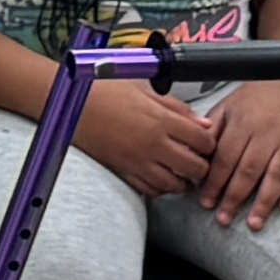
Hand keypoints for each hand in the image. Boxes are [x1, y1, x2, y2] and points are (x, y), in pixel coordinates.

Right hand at [71, 78, 220, 201]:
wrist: (68, 105)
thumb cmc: (102, 91)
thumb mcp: (144, 89)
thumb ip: (177, 108)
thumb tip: (203, 124)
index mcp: (161, 120)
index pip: (203, 141)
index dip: (210, 143)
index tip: (206, 142)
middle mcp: (153, 144)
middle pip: (195, 168)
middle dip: (202, 166)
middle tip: (198, 159)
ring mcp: (138, 162)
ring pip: (175, 185)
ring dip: (184, 180)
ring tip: (182, 171)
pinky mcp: (124, 172)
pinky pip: (151, 191)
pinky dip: (161, 188)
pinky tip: (162, 177)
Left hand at [197, 77, 279, 226]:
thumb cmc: (256, 98)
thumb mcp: (227, 107)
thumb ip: (211, 131)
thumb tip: (194, 154)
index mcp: (243, 123)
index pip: (225, 159)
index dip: (214, 183)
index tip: (206, 202)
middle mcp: (267, 133)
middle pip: (249, 171)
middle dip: (235, 198)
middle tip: (224, 219)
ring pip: (277, 175)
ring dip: (265, 202)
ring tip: (253, 223)